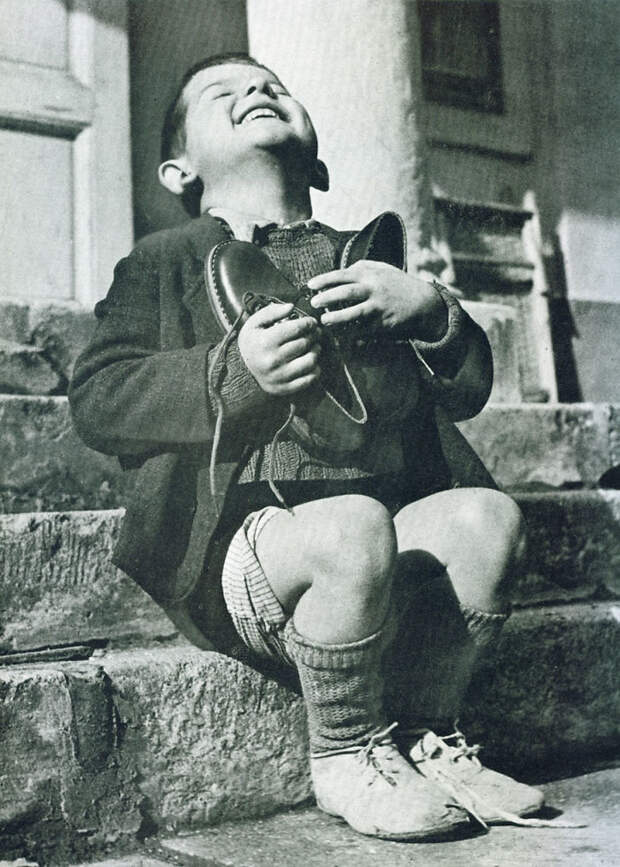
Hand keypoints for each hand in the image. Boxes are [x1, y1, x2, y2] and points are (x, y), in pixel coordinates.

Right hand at [238, 302, 321, 395]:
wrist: (241, 370)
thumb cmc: (252, 343)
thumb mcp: (254, 323)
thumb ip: (272, 311)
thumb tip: (291, 307)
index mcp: (265, 342)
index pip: (297, 328)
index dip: (308, 323)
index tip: (311, 322)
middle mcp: (273, 360)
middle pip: (305, 343)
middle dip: (313, 335)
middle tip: (314, 333)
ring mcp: (280, 376)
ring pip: (311, 361)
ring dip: (316, 351)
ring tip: (314, 346)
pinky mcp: (285, 388)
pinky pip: (309, 378)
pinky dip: (315, 369)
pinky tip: (310, 362)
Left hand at [308, 260, 447, 340]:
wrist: (422, 302)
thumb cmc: (398, 284)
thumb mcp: (382, 268)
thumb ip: (361, 267)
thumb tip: (340, 271)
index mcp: (370, 274)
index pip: (342, 275)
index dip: (324, 280)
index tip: (310, 285)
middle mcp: (374, 289)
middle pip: (346, 293)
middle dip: (327, 298)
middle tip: (314, 304)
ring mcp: (379, 307)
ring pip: (354, 313)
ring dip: (337, 318)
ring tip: (324, 321)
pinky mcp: (383, 323)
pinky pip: (363, 329)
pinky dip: (349, 332)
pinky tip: (338, 334)